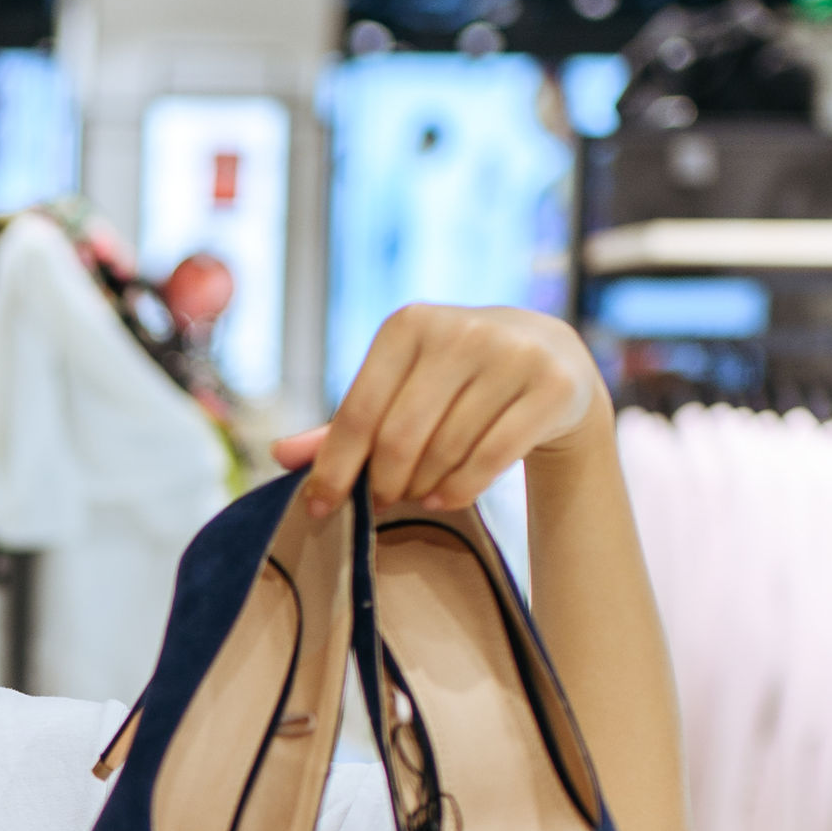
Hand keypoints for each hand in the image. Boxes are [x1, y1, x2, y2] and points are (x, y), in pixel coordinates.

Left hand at [278, 303, 602, 519]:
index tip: (320, 506)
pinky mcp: (550, 388)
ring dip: (422, 489)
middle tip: (382, 501)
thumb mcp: (399, 387)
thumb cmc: (455, 379)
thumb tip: (280, 457)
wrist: (550, 358)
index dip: (335, 467)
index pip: (358, 411)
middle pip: (400, 439)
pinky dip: (459, 490)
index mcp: (409, 324)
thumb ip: (344, 423)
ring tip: (417, 494)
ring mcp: (511, 356)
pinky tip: (446, 495)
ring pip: (445, 453)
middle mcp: (460, 331)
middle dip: (384, 483)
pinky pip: (490, 460)